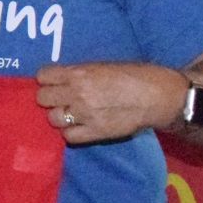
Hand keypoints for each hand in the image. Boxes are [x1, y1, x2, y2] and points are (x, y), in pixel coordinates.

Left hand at [35, 61, 183, 145]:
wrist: (159, 95)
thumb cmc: (134, 75)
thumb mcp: (102, 66)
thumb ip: (80, 73)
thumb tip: (62, 79)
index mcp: (79, 73)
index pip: (43, 76)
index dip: (47, 79)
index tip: (53, 82)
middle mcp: (77, 93)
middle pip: (42, 98)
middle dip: (50, 98)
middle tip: (61, 99)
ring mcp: (85, 114)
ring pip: (52, 118)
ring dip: (59, 116)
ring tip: (71, 114)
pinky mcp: (96, 132)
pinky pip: (69, 136)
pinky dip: (71, 132)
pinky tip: (80, 126)